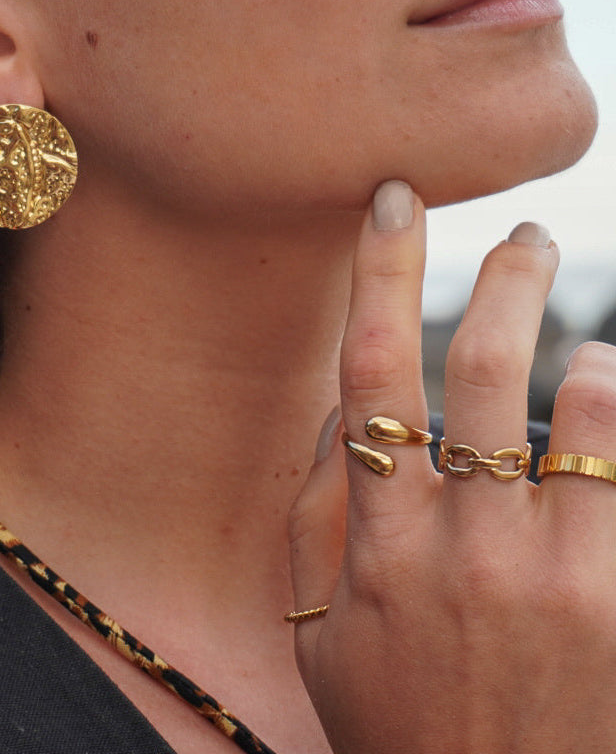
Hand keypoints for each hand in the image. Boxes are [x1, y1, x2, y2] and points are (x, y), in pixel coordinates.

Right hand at [288, 180, 615, 753]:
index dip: (381, 273)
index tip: (395, 201)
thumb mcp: (317, 631)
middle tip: (526, 236)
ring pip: (584, 413)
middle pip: (487, 366)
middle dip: (508, 279)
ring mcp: (551, 577)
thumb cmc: (395, 726)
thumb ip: (316, 519)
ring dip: (589, 359)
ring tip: (588, 349)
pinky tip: (608, 405)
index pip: (371, 371)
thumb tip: (337, 420)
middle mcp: (462, 545)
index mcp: (377, 541)